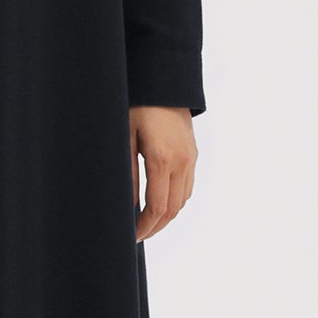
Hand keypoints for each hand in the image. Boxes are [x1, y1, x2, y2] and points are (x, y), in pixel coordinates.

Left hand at [128, 105, 195, 240]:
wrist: (163, 81)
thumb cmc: (137, 105)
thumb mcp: (124, 137)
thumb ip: (127, 173)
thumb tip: (126, 206)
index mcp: (163, 159)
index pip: (157, 208)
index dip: (144, 227)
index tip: (130, 236)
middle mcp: (182, 162)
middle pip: (173, 210)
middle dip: (154, 227)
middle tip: (136, 235)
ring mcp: (191, 158)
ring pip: (183, 201)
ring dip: (166, 216)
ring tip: (145, 223)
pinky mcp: (193, 153)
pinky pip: (187, 187)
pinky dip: (175, 201)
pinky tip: (159, 203)